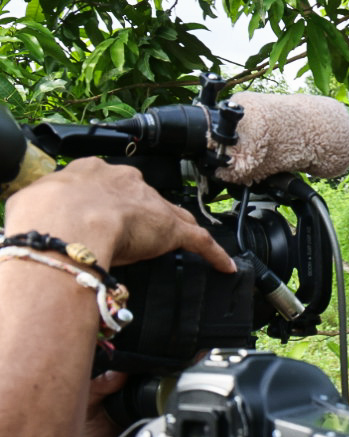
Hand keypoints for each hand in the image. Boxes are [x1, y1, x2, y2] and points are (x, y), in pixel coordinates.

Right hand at [5, 157, 234, 272]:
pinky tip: (223, 265)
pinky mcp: (173, 230)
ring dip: (175, 229)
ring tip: (181, 242)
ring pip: (171, 215)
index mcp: (91, 171)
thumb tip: (40, 226)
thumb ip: (46, 212)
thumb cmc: (45, 215)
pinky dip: (213, 253)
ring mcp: (151, 204)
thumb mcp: (37, 205)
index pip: (108, 184)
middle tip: (136, 233)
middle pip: (143, 198)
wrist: (66, 223)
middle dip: (142, 213)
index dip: (108, 200)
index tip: (104, 212)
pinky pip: (200, 241)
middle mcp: (126, 181)